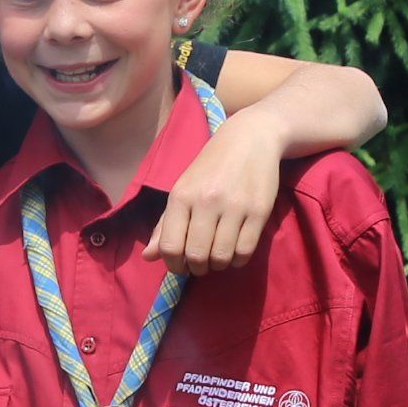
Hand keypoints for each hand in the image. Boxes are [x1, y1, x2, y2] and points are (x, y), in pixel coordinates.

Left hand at [146, 108, 286, 273]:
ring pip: (221, 257)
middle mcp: (206, 201)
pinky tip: (234, 251)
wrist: (250, 138)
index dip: (173, 265)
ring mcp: (234, 207)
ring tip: (217, 256)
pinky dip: (237, 260)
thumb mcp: (183, 188)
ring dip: (217, 265)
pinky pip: (245, 251)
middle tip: (201, 263)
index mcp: (181, 196)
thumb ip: (165, 224)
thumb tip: (148, 257)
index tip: (180, 266)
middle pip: (196, 256)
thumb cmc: (211, 166)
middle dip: (196, 268)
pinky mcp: (259, 211)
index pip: (170, 246)